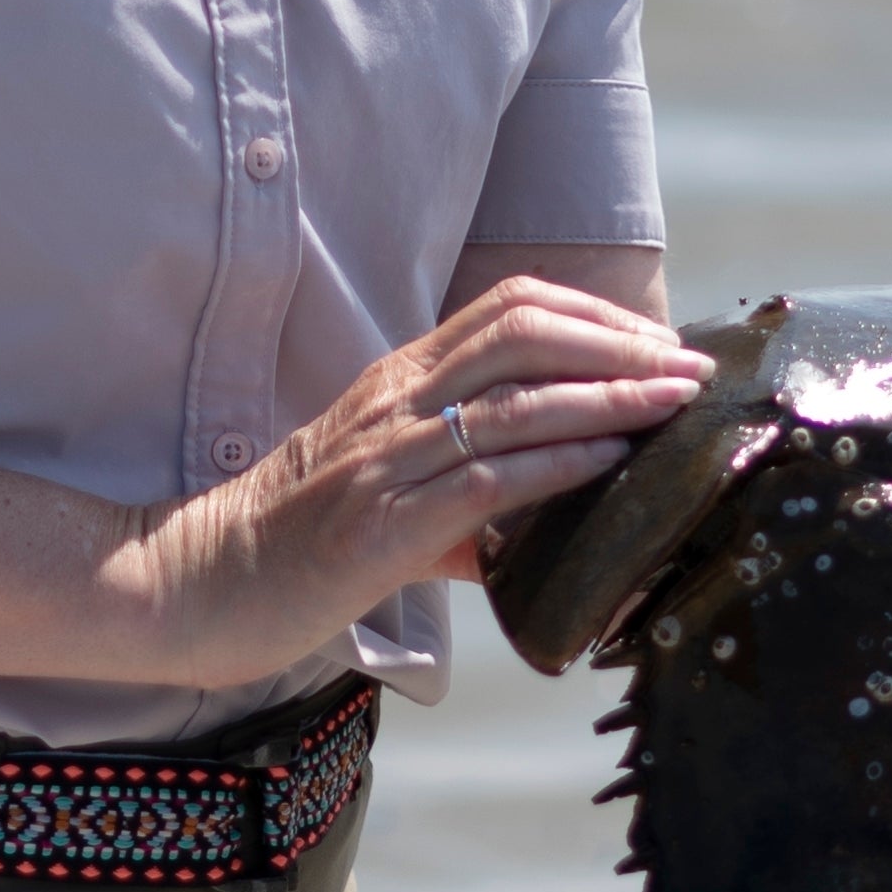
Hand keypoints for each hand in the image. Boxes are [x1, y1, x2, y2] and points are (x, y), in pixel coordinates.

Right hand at [119, 278, 709, 686]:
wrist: (204, 582)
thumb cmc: (302, 540)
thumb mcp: (395, 496)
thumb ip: (473, 499)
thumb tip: (554, 523)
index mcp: (400, 381)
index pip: (510, 308)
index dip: (595, 316)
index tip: (659, 345)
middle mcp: (396, 401)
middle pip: (523, 330)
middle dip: (619, 342)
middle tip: (687, 370)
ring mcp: (386, 457)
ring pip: (513, 399)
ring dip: (607, 396)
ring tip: (672, 405)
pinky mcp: (381, 522)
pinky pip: (482, 479)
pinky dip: (555, 465)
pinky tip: (605, 467)